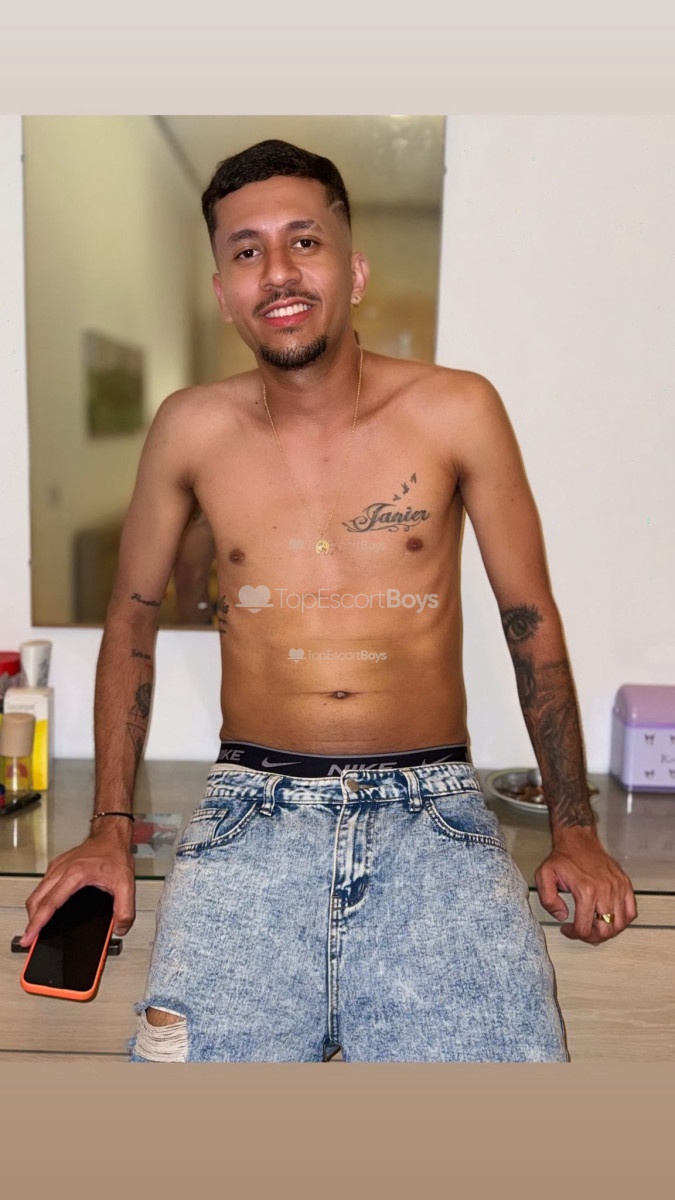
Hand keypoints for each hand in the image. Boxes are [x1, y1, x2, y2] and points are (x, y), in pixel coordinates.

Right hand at [20, 823, 135, 945]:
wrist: (112, 835)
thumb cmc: (115, 853)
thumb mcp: (126, 884)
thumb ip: (125, 909)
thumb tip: (120, 927)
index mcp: (75, 874)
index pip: (49, 904)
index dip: (37, 923)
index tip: (29, 937)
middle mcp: (61, 869)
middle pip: (36, 900)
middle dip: (31, 922)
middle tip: (30, 939)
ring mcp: (57, 866)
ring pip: (36, 893)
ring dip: (34, 911)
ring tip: (36, 928)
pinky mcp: (57, 866)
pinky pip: (42, 885)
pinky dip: (40, 900)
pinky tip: (46, 909)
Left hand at [535, 826, 636, 944]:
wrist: (578, 840)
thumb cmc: (563, 858)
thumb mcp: (544, 876)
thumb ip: (548, 899)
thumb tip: (562, 915)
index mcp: (585, 891)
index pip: (584, 928)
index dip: (574, 934)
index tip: (567, 929)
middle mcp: (605, 891)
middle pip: (605, 930)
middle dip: (592, 937)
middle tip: (583, 932)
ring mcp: (618, 888)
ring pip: (620, 924)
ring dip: (608, 931)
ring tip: (596, 927)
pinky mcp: (625, 884)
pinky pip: (631, 911)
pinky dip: (623, 920)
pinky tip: (611, 918)